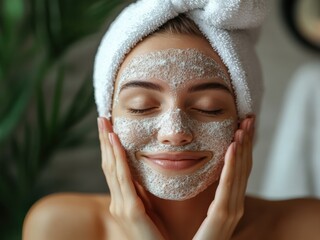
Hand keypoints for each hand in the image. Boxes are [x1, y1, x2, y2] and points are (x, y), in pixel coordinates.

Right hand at [98, 117, 164, 239]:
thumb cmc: (156, 235)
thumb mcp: (148, 209)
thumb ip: (142, 193)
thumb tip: (143, 173)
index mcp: (121, 201)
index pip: (113, 168)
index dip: (109, 148)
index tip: (108, 128)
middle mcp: (117, 201)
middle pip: (108, 164)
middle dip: (104, 140)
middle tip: (101, 118)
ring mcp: (121, 206)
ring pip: (112, 167)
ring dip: (108, 143)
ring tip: (105, 123)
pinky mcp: (131, 210)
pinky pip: (123, 179)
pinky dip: (118, 158)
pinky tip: (116, 142)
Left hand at [193, 117, 254, 239]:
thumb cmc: (194, 239)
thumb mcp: (202, 210)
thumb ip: (208, 194)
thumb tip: (198, 170)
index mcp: (229, 201)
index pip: (238, 169)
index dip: (243, 147)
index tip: (242, 125)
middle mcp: (234, 204)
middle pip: (243, 166)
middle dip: (247, 141)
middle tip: (249, 117)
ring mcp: (231, 211)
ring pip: (239, 172)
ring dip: (242, 147)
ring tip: (243, 125)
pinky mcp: (221, 216)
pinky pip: (228, 186)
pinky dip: (231, 165)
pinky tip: (233, 146)